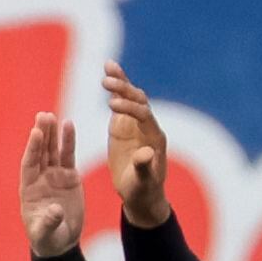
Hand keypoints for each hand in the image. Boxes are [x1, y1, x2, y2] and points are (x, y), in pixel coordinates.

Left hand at [19, 111, 83, 257]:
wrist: (61, 241)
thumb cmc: (48, 239)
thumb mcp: (46, 234)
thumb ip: (49, 223)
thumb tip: (55, 210)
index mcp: (29, 188)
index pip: (29, 163)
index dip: (32, 148)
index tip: (35, 132)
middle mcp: (40, 178)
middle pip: (40, 152)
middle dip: (42, 134)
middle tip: (43, 116)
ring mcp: (54, 175)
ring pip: (52, 150)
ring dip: (52, 133)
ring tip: (53, 116)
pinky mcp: (69, 176)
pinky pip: (68, 155)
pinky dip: (68, 141)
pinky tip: (69, 125)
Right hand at [102, 62, 171, 227]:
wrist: (141, 193)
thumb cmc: (143, 190)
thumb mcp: (143, 182)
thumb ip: (144, 167)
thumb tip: (145, 152)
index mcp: (155, 137)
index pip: (144, 115)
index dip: (130, 108)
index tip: (112, 105)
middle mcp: (147, 126)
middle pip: (139, 100)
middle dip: (125, 90)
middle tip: (107, 81)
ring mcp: (136, 123)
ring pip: (131, 96)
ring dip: (121, 82)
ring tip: (108, 67)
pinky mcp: (124, 124)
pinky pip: (121, 102)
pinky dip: (116, 88)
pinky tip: (107, 73)